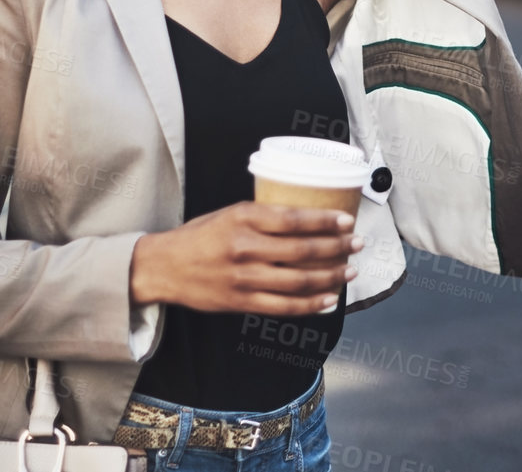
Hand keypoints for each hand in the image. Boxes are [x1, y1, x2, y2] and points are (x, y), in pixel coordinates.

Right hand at [130, 202, 363, 315]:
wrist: (163, 267)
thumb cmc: (199, 236)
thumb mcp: (228, 213)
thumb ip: (262, 216)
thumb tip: (304, 218)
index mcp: (243, 218)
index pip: (294, 219)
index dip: (325, 221)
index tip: (347, 220)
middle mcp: (246, 248)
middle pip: (303, 251)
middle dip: (337, 248)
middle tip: (358, 244)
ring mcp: (244, 278)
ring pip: (298, 281)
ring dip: (330, 277)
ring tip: (349, 270)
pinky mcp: (241, 302)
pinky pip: (284, 307)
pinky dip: (310, 305)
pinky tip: (328, 300)